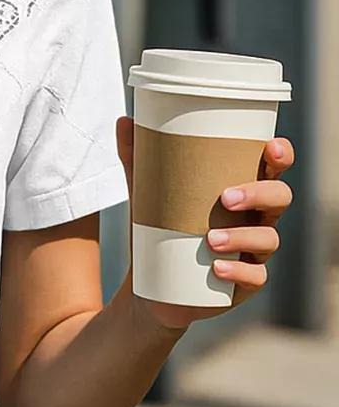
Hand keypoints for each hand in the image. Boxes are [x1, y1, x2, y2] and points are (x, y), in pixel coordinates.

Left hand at [114, 117, 295, 332]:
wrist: (152, 286)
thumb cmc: (161, 230)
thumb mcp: (147, 195)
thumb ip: (138, 159)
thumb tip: (125, 120)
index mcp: (243, 191)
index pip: (273, 168)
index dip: (280, 156)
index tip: (270, 147)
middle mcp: (256, 219)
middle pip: (279, 199)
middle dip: (260, 194)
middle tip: (227, 198)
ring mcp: (254, 252)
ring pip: (268, 239)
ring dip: (243, 237)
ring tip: (210, 239)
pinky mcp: (244, 283)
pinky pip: (255, 278)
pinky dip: (239, 272)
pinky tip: (217, 268)